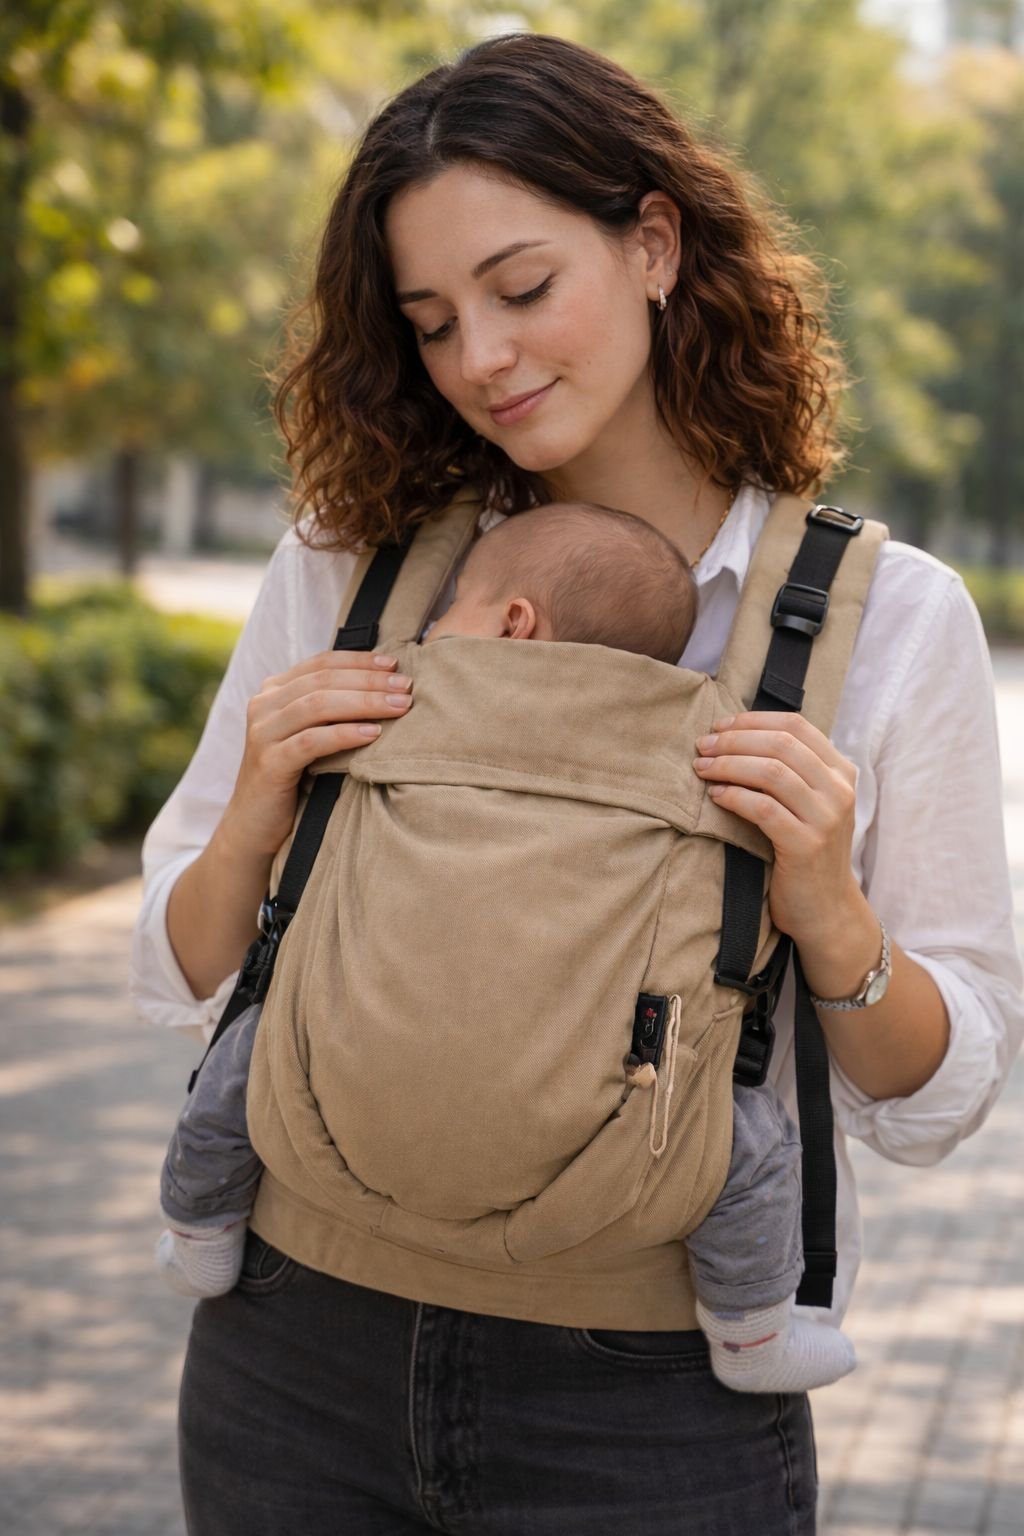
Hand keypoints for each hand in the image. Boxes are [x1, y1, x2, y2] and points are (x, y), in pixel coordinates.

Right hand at [223, 650, 412, 857]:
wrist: (254, 825)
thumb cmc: (293, 779)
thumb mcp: (308, 735)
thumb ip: (331, 710)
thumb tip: (387, 688)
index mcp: (274, 691)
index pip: (321, 663)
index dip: (360, 661)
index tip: (395, 666)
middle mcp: (263, 705)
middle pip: (324, 681)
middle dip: (370, 681)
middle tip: (406, 688)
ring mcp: (262, 733)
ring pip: (318, 705)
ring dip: (364, 703)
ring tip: (399, 707)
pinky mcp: (268, 763)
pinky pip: (311, 742)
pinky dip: (345, 735)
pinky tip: (373, 734)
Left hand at [692, 710, 860, 947]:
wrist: (826, 909)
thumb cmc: (805, 851)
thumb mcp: (808, 804)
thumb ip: (789, 771)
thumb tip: (734, 735)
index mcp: (840, 772)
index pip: (796, 726)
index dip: (753, 720)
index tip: (719, 726)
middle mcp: (839, 790)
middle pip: (781, 744)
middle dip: (734, 740)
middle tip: (702, 746)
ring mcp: (826, 818)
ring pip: (772, 772)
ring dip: (729, 765)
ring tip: (702, 769)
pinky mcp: (806, 846)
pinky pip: (764, 809)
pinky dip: (735, 797)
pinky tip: (716, 797)